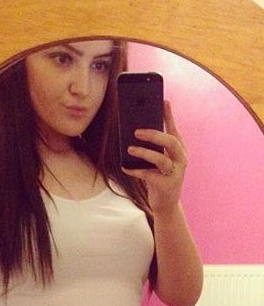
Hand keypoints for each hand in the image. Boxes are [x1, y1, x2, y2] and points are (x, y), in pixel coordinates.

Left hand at [122, 100, 186, 217]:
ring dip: (144, 153)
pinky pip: (149, 175)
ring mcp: (175, 173)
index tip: (163, 101)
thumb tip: (134, 134)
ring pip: (161, 159)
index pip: (174, 130)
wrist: (166, 204)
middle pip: (171, 142)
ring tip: (129, 149)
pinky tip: (124, 167)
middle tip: (137, 131)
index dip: (169, 116)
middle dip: (154, 135)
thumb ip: (151, 149)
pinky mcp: (166, 185)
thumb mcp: (156, 162)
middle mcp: (180, 159)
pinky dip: (136, 170)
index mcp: (178, 151)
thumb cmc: (159, 179)